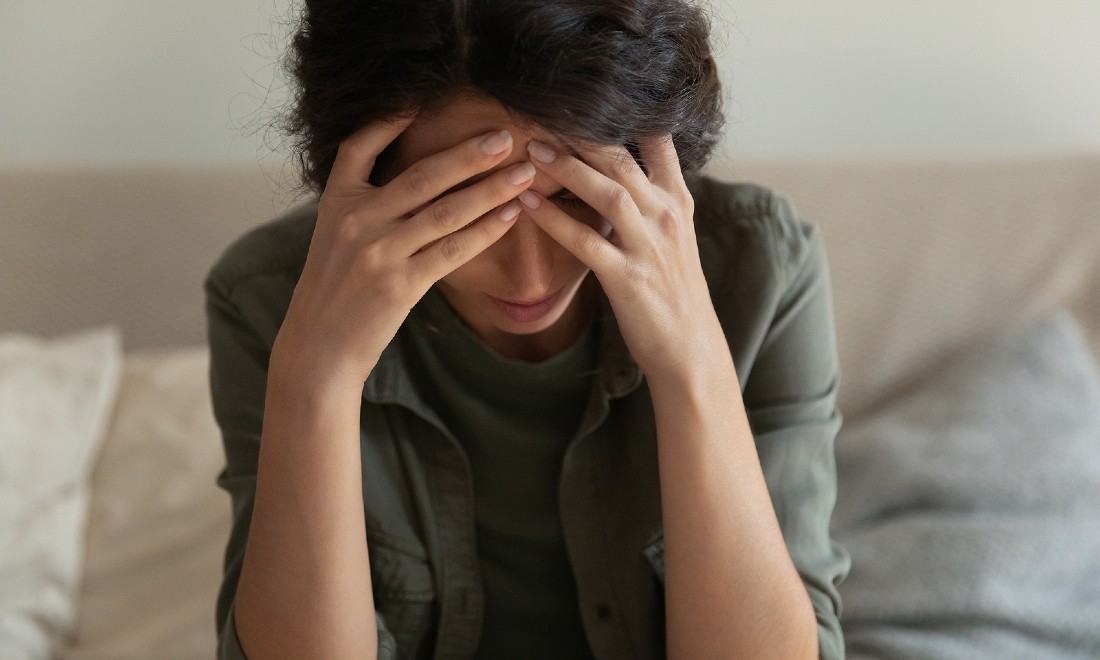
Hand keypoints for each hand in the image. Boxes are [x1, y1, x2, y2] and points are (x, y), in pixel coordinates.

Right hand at [271, 116, 535, 385]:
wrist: (317, 347)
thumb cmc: (334, 291)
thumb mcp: (334, 237)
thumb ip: (365, 206)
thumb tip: (414, 178)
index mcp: (336, 201)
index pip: (360, 146)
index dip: (391, 119)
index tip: (425, 99)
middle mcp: (356, 220)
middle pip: (422, 175)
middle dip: (470, 154)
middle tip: (505, 136)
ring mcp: (378, 252)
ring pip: (446, 211)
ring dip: (491, 189)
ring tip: (524, 173)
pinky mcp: (400, 285)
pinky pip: (453, 250)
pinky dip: (486, 230)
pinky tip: (511, 215)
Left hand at [518, 136, 722, 378]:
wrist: (690, 347)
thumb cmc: (673, 291)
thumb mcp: (673, 236)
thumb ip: (652, 198)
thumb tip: (618, 167)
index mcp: (677, 202)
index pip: (658, 142)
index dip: (625, 114)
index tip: (588, 95)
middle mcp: (666, 217)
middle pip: (624, 161)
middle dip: (583, 135)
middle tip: (544, 114)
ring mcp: (648, 247)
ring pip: (608, 193)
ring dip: (568, 168)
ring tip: (532, 150)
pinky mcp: (628, 279)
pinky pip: (586, 242)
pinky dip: (555, 220)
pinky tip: (527, 205)